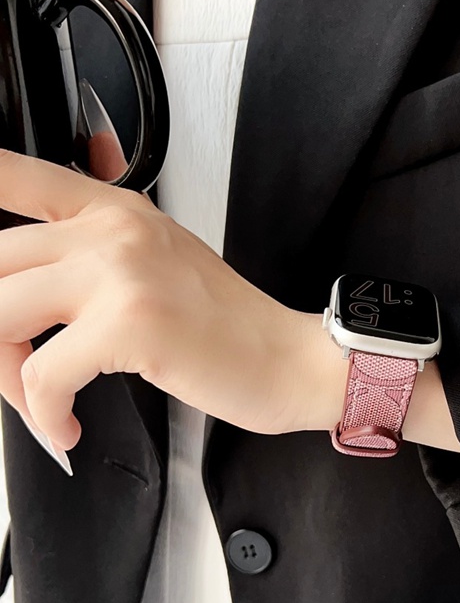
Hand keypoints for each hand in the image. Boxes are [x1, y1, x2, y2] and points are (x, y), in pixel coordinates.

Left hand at [0, 146, 323, 451]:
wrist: (288, 359)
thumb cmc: (228, 327)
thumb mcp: (159, 267)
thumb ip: (94, 258)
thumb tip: (22, 294)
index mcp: (117, 211)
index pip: (15, 175)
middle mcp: (114, 230)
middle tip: (12, 376)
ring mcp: (122, 271)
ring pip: (0, 317)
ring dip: (6, 379)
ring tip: (40, 404)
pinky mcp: (131, 323)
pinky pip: (42, 375)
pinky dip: (44, 413)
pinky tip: (66, 427)